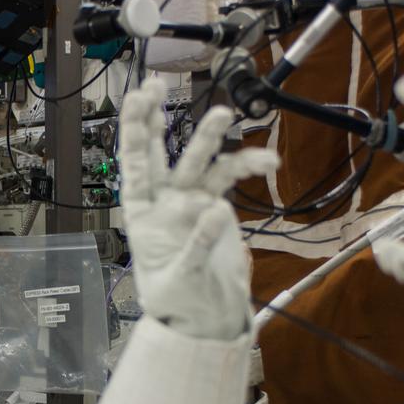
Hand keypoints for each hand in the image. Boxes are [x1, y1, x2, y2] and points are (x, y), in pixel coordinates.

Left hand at [119, 78, 279, 339]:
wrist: (206, 319)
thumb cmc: (178, 303)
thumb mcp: (180, 280)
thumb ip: (197, 245)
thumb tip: (217, 210)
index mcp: (142, 216)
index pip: (134, 166)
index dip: (134, 132)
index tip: (138, 100)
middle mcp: (163, 202)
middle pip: (160, 152)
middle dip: (157, 118)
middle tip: (157, 84)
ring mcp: (191, 202)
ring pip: (200, 160)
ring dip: (211, 136)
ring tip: (225, 114)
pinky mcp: (216, 208)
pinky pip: (232, 180)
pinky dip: (250, 167)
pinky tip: (269, 164)